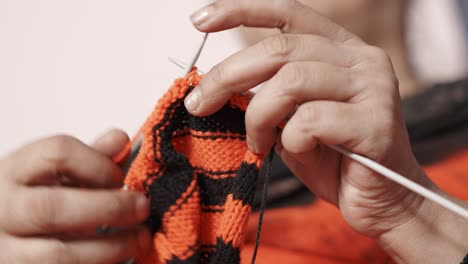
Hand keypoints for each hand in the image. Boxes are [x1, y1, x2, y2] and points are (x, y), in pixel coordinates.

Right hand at [0, 130, 150, 262]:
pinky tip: (117, 257)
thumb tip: (119, 140)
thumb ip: (87, 158)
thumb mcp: (49, 172)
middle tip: (141, 207)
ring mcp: (6, 249)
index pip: (56, 154)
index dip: (97, 164)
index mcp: (12, 172)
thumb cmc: (27, 197)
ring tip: (138, 239)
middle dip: (108, 208)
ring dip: (108, 248)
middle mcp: (3, 209)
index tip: (120, 176)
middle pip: (52, 208)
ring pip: (57, 254)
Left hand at [186, 0, 429, 240]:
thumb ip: (267, 95)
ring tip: (258, 142)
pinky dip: (289, 140)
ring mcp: (374, 87)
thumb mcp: (291, 119)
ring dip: (259, 116)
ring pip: (291, 81)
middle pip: (281, 48)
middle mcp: (361, 60)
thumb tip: (216, 83)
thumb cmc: (334, 159)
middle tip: (199, 103)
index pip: (289, 14)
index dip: (242, 10)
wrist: (381, 201)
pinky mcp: (377, 122)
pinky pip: (310, 121)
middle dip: (228, 76)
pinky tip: (297, 152)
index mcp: (341, 50)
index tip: (200, 19)